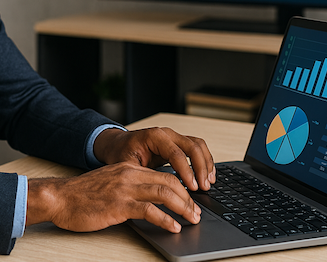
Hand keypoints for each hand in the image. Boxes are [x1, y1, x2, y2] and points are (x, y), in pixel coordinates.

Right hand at [26, 162, 200, 232]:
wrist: (59, 198)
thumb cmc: (81, 195)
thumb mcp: (109, 183)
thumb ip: (128, 187)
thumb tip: (148, 200)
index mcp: (128, 168)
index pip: (163, 174)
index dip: (181, 188)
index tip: (190, 201)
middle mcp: (129, 175)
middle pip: (169, 182)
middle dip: (188, 198)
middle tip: (196, 213)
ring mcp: (124, 189)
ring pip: (164, 193)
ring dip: (183, 207)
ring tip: (191, 220)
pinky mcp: (118, 205)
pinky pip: (148, 210)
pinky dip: (165, 219)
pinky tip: (172, 227)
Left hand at [92, 127, 215, 191]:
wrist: (117, 144)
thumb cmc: (120, 154)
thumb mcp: (128, 166)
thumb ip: (144, 176)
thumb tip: (160, 192)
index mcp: (154, 137)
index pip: (176, 153)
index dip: (186, 171)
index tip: (192, 188)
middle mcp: (167, 133)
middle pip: (193, 146)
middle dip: (201, 168)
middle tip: (204, 187)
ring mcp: (174, 136)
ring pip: (198, 145)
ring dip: (206, 164)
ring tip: (208, 182)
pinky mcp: (178, 143)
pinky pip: (196, 148)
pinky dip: (204, 161)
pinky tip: (207, 175)